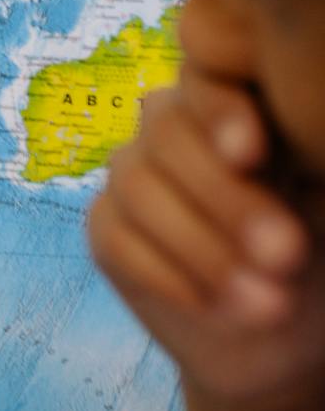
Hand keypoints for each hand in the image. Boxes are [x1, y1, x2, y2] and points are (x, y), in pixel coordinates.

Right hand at [88, 66, 324, 410]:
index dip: (220, 111)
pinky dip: (170, 276)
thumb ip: (300, 156)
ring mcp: (132, 174)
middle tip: (285, 254)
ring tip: (267, 304)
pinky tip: (221, 309)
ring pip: (138, 185)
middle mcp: (172, 126)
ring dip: (204, 248)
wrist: (280, 332)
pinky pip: (117, 238)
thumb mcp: (319, 198)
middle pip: (165, 130)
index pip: (205, 78)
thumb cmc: (318, 254)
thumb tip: (292, 139)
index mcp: (231, 106)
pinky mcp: (107, 227)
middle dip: (225, 197)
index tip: (252, 155)